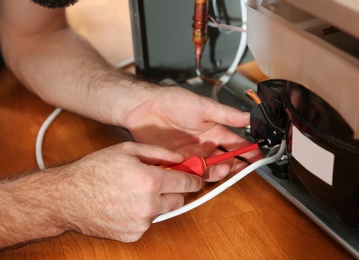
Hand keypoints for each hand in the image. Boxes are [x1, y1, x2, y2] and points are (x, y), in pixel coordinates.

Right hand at [57, 142, 203, 241]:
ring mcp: (141, 223)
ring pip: (163, 211)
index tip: (195, 178)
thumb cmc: (93, 171)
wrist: (68, 197)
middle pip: (179, 200)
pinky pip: (147, 222)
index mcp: (151, 182)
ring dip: (156, 202)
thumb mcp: (127, 151)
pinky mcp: (133, 234)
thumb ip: (159, 153)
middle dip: (173, 191)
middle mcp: (149, 205)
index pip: (187, 183)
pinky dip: (142, 214)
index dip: (193, 179)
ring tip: (134, 192)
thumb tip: (179, 157)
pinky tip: (125, 204)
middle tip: (157, 182)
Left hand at [122, 86, 261, 180]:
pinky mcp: (178, 163)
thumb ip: (227, 115)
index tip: (258, 158)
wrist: (145, 107)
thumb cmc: (173, 102)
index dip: (248, 152)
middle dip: (234, 166)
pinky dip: (196, 177)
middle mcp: (205, 146)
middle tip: (238, 167)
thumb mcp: (204, 106)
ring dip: (218, 172)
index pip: (236, 144)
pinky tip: (200, 175)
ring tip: (221, 169)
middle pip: (225, 161)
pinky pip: (190, 174)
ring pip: (210, 170)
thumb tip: (249, 117)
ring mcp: (192, 155)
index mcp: (215, 131)